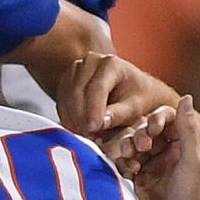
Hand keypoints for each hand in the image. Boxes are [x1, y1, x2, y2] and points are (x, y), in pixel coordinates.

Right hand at [55, 50, 177, 141]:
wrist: (132, 89)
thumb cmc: (137, 97)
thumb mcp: (135, 107)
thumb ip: (118, 115)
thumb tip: (100, 124)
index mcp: (111, 64)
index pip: (97, 88)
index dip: (93, 110)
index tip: (93, 129)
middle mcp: (91, 62)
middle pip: (78, 91)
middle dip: (81, 117)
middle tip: (88, 137)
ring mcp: (76, 70)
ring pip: (67, 97)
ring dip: (74, 119)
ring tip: (86, 136)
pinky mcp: (67, 81)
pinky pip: (62, 102)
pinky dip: (68, 118)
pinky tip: (78, 130)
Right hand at [124, 100, 199, 199]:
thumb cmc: (189, 198)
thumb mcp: (191, 161)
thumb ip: (187, 129)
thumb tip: (187, 97)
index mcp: (181, 146)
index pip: (166, 119)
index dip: (157, 119)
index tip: (153, 128)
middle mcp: (163, 153)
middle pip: (144, 129)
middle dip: (140, 134)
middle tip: (143, 146)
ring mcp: (146, 166)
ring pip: (129, 143)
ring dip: (128, 146)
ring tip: (132, 158)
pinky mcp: (131, 179)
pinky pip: (120, 161)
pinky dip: (121, 161)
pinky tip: (128, 170)